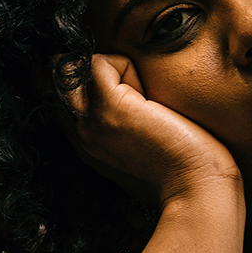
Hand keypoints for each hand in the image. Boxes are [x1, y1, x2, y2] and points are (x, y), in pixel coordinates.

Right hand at [63, 54, 241, 210]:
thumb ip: (122, 130)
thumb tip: (136, 103)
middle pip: (56, 77)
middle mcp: (79, 132)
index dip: (85, 81)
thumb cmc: (181, 174)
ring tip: (143, 96)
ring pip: (75, 66)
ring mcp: (89, 119)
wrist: (196, 191)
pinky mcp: (109, 106)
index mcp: (85, 144)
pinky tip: (150, 96)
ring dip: (111, 68)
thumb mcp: (139, 153)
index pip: (59, 96)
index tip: (125, 92)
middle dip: (92, 68)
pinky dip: (128, 66)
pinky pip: (101, 61)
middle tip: (134, 90)